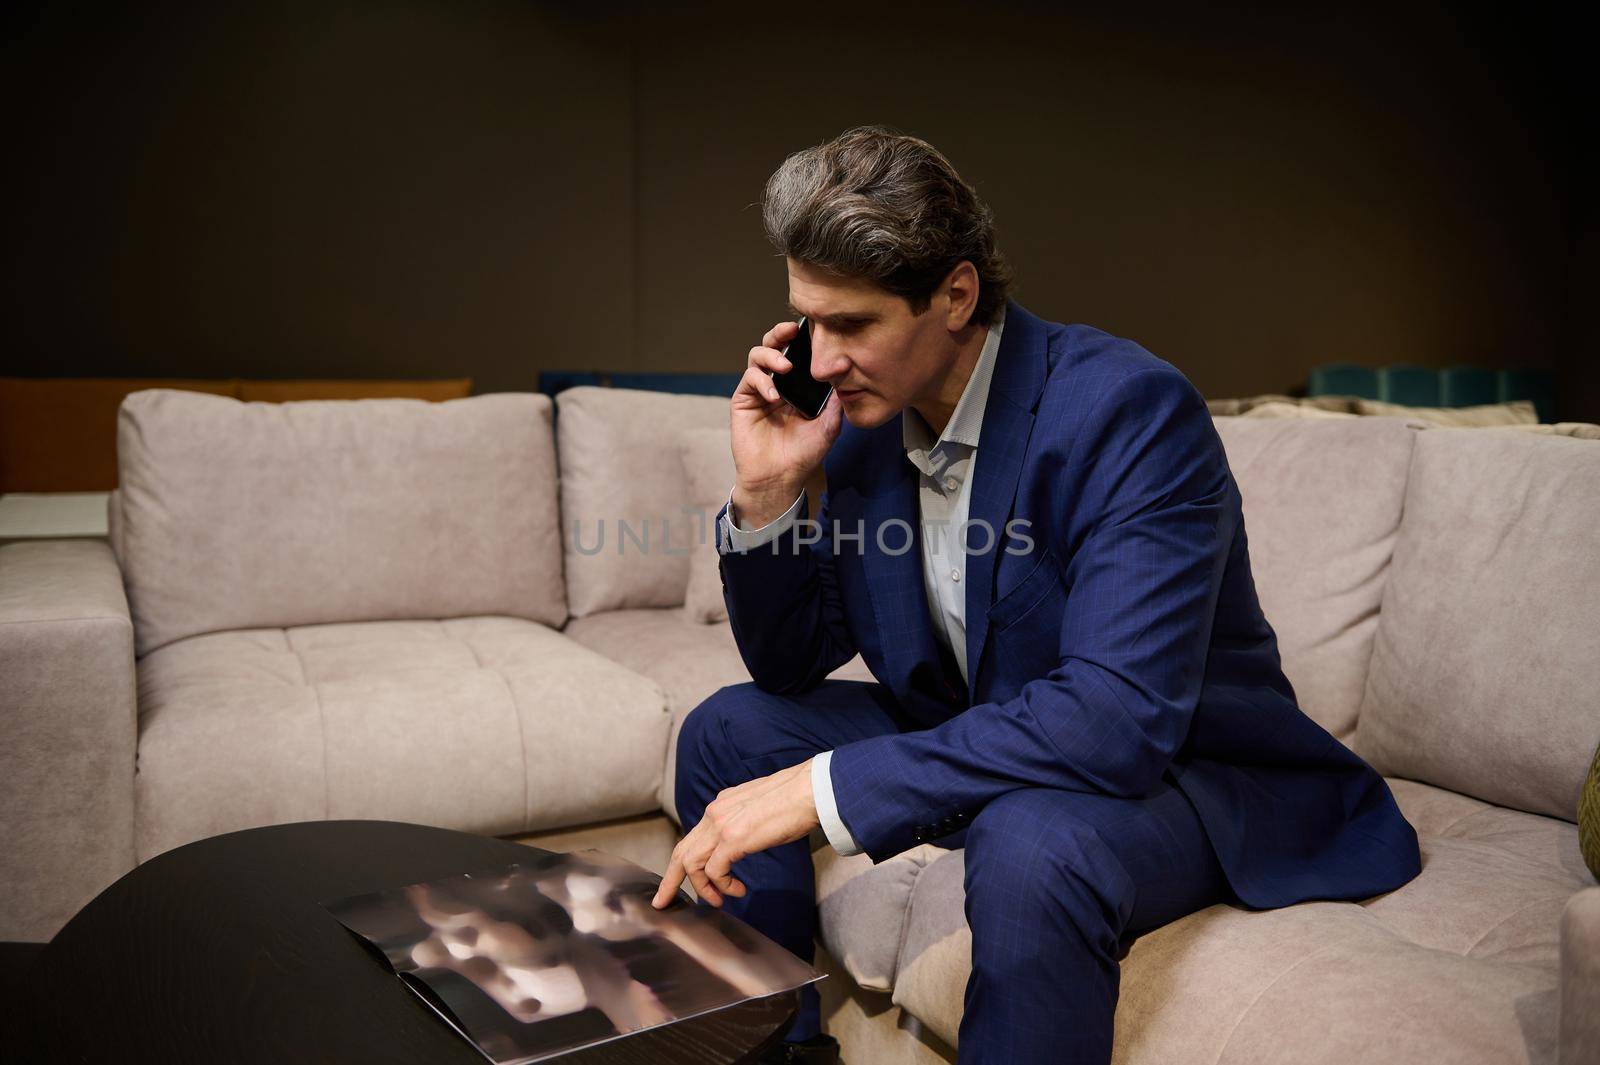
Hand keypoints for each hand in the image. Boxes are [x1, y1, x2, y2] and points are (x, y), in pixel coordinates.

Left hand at [651, 758, 819, 908]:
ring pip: (692, 863)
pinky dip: (722, 886)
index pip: (693, 837)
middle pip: (681, 851)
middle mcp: (716, 812)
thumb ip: (744, 823)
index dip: (681, 861)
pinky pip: (714, 870)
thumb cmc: (796, 801)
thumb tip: (745, 841)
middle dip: (670, 880)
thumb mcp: (759, 810)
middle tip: (664, 902)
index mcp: (722, 804)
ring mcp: (722, 824)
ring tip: (718, 901)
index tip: (676, 879)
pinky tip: (738, 890)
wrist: (811, 790)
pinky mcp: (733, 838)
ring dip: (703, 888)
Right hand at [729, 322, 843, 527]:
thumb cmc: (802, 455)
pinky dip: (761, 381)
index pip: (797, 355)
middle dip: (780, 334)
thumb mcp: (827, 428)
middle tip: (791, 331)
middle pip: (774, 346)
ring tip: (784, 366)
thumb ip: (835, 404)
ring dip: (770, 355)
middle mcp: (777, 383)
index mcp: (797, 387)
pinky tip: (774, 395)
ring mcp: (759, 390)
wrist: (779, 478)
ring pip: (757, 356)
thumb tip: (844, 375)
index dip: (802, 340)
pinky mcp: (743, 400)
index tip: (813, 330)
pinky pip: (749, 379)